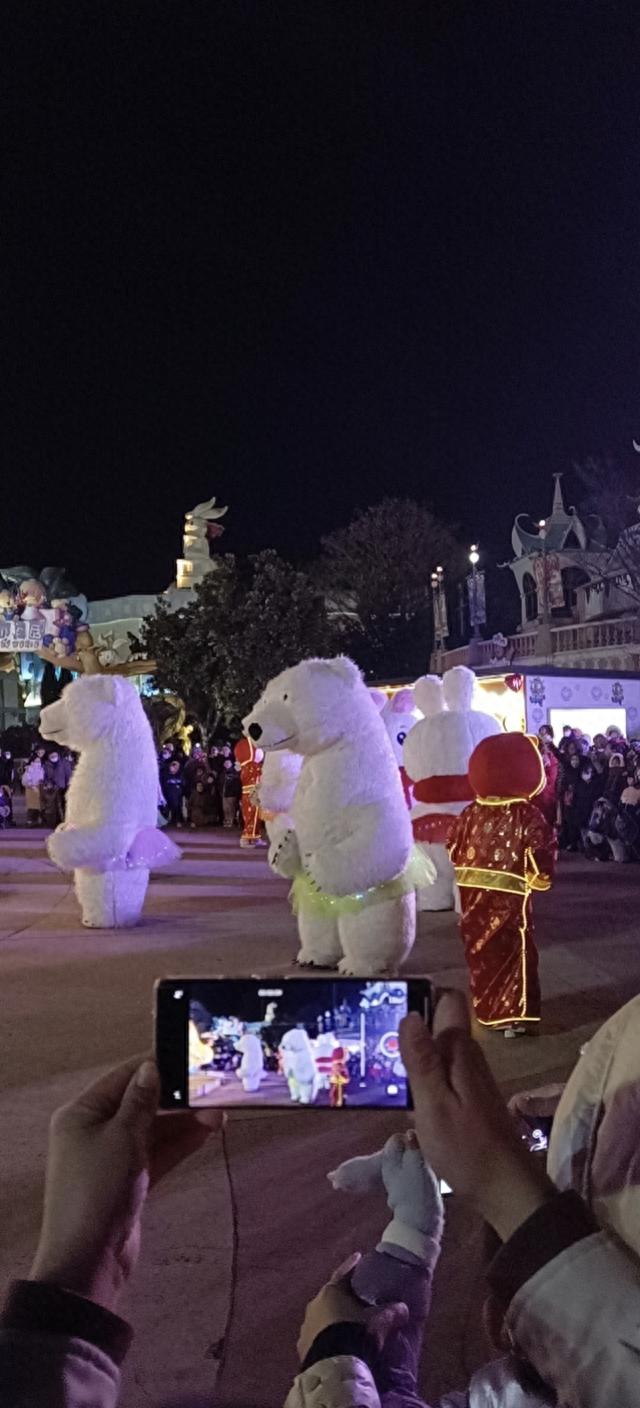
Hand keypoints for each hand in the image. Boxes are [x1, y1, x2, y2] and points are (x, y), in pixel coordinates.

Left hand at [30, 1056, 222, 1311]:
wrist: (88, 1261)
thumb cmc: (95, 1194)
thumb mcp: (122, 1138)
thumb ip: (141, 1102)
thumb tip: (151, 1068)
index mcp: (81, 1114)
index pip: (124, 1077)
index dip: (156, 1066)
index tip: (188, 1058)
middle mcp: (94, 1132)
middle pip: (141, 1103)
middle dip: (177, 1097)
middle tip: (211, 1090)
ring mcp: (111, 1158)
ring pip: (154, 1129)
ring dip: (184, 1121)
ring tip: (217, 1113)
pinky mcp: (128, 1181)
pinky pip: (157, 1153)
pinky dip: (180, 1143)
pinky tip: (205, 1132)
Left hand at [297, 1254, 407, 1362]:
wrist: (333, 1366)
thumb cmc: (355, 1334)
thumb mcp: (378, 1322)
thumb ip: (391, 1312)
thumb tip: (404, 1308)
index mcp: (331, 1292)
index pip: (344, 1273)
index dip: (353, 1265)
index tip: (359, 1256)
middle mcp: (315, 1304)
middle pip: (331, 1295)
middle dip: (343, 1295)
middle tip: (355, 1296)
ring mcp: (306, 1326)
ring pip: (322, 1316)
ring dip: (332, 1318)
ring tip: (346, 1324)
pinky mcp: (302, 1346)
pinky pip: (316, 1336)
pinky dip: (326, 1336)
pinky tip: (335, 1343)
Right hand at [399, 992, 553, 1240]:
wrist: (506, 1190)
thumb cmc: (466, 1148)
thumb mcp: (434, 1105)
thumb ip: (422, 1061)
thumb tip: (409, 1014)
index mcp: (460, 1050)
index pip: (448, 999)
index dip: (420, 996)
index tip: (388, 1007)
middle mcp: (469, 1056)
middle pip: (439, 1023)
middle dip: (410, 1029)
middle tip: (373, 1045)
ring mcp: (471, 1077)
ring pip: (438, 1050)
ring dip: (413, 1056)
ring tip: (379, 1070)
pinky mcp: (469, 1098)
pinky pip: (442, 1073)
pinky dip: (423, 1079)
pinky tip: (404, 1099)